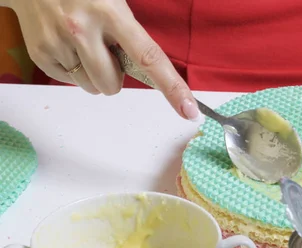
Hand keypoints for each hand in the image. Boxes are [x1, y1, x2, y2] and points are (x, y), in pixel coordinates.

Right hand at [8, 0, 198, 120]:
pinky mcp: (39, 53)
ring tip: (82, 43)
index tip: (190, 111)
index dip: (172, 87)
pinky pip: (69, 81)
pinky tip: (66, 44)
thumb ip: (131, 33)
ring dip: (92, 73)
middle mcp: (83, 29)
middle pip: (112, 85)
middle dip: (114, 75)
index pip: (149, 58)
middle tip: (104, 48)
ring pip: (91, 87)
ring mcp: (57, 42)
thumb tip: (150, 70)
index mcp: (111, 13)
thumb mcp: (113, 1)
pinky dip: (72, 69)